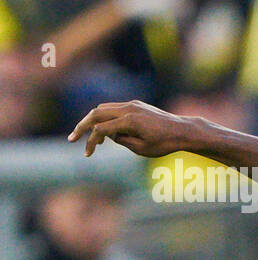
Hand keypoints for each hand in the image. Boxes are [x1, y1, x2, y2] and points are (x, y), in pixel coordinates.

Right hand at [68, 99, 197, 157]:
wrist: (184, 131)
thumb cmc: (165, 144)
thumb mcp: (141, 149)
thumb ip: (121, 141)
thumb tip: (107, 135)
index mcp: (129, 121)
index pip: (100, 130)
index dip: (91, 142)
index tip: (87, 154)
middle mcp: (128, 109)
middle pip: (96, 113)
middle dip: (82, 125)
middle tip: (72, 138)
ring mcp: (132, 104)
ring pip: (103, 108)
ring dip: (93, 121)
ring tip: (91, 138)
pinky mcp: (136, 104)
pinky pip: (114, 108)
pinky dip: (106, 118)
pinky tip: (106, 131)